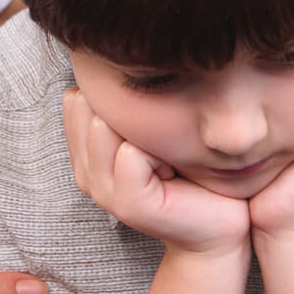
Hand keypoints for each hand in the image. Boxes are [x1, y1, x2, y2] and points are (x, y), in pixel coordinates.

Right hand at [62, 86, 251, 256]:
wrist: (219, 227)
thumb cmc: (192, 173)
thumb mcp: (152, 134)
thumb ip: (124, 108)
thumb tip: (111, 66)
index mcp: (85, 155)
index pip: (74, 99)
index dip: (117, 101)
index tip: (148, 128)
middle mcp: (85, 174)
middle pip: (87, 109)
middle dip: (131, 115)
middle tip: (161, 148)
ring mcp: (102, 191)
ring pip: (104, 127)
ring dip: (146, 135)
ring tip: (168, 161)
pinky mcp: (127, 204)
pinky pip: (131, 154)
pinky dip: (159, 156)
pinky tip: (174, 174)